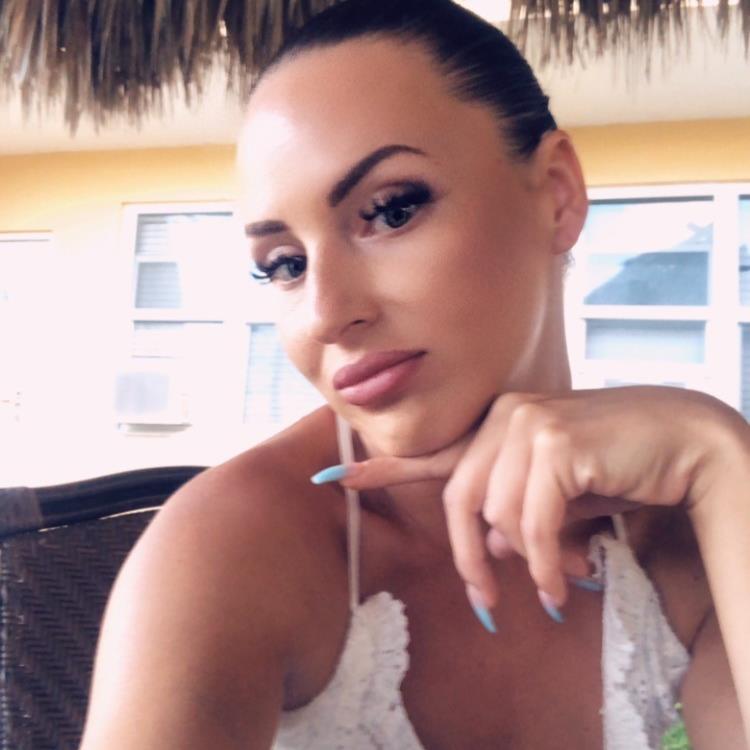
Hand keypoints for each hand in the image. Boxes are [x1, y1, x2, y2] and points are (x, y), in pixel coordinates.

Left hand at [318, 386, 744, 616]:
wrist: (680, 443)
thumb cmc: (617, 468)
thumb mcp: (556, 494)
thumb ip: (514, 512)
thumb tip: (490, 549)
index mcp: (497, 426)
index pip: (434, 453)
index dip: (383, 471)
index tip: (334, 478)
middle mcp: (503, 417)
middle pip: (459, 501)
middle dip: (470, 559)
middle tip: (488, 601)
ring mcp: (526, 425)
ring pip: (497, 516)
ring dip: (528, 561)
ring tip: (560, 578)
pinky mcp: (552, 443)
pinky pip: (530, 524)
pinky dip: (546, 564)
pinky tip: (566, 582)